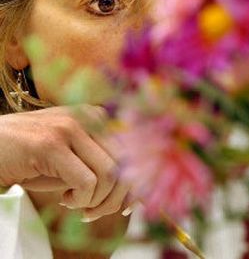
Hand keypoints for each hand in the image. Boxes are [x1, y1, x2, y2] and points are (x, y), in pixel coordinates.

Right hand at [0, 105, 131, 216]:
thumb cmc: (33, 157)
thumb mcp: (74, 159)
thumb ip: (102, 167)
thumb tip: (133, 193)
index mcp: (98, 117)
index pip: (133, 152)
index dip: (135, 184)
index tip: (127, 206)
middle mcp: (88, 116)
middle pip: (126, 164)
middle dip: (116, 198)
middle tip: (94, 212)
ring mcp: (70, 127)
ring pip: (110, 174)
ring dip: (97, 201)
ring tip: (77, 205)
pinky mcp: (51, 144)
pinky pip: (87, 182)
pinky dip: (81, 200)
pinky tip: (64, 199)